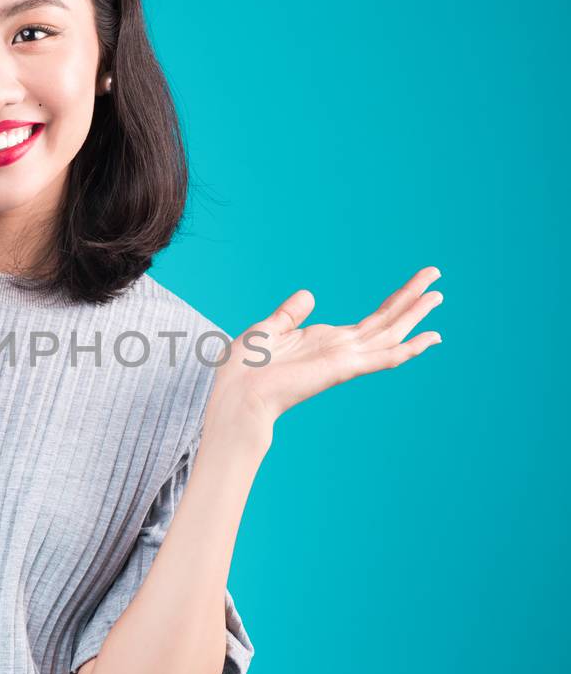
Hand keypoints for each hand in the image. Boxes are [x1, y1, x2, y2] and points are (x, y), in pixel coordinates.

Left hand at [207, 266, 443, 433]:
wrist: (236, 396)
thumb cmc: (245, 370)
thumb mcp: (268, 329)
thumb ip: (290, 314)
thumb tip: (308, 295)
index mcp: (326, 340)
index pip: (371, 319)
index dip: (395, 301)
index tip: (416, 285)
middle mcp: (341, 349)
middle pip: (387, 321)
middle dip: (412, 299)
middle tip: (437, 277)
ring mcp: (344, 360)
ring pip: (390, 334)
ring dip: (415, 314)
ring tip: (438, 296)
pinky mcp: (343, 369)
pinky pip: (382, 358)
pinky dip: (407, 349)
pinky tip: (429, 338)